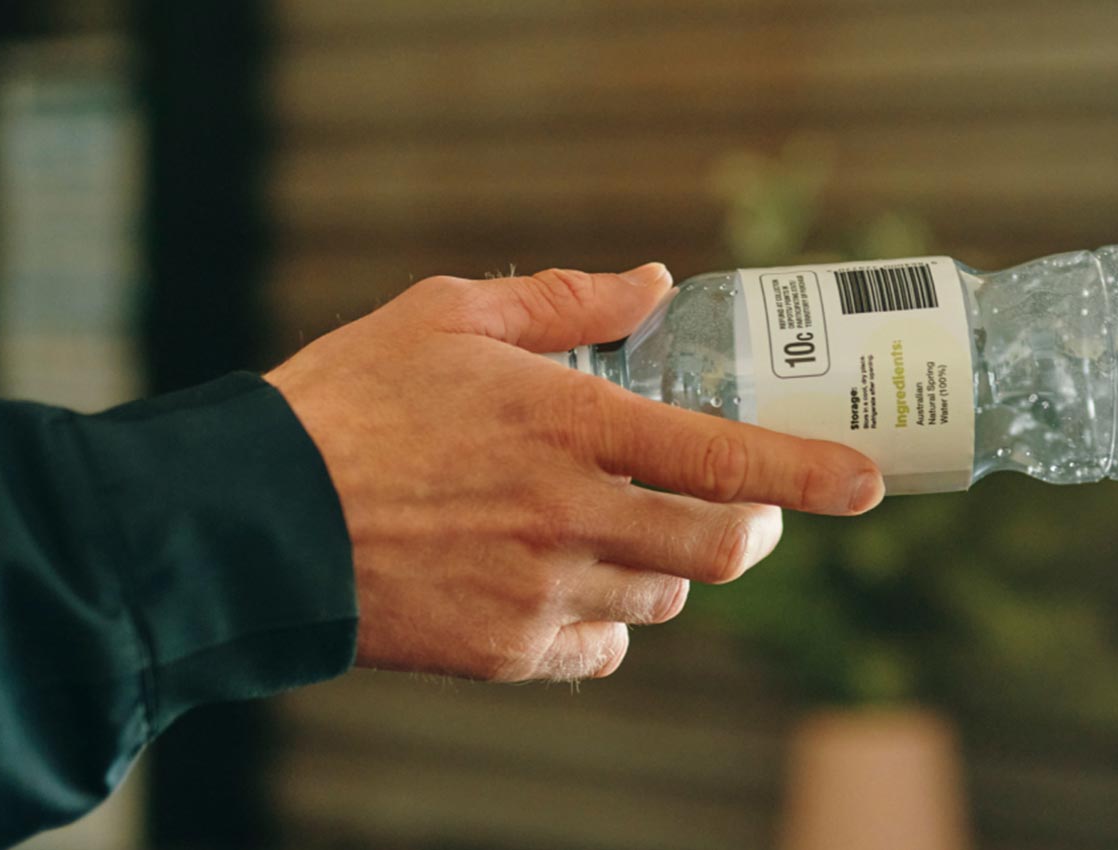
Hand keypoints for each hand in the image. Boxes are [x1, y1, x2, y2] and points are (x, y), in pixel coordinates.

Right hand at [266, 264, 884, 679]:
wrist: (251, 522)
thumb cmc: (347, 405)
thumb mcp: (446, 317)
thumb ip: (562, 302)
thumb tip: (652, 284)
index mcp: (569, 424)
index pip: (724, 456)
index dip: (809, 473)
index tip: (866, 482)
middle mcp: (570, 515)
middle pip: (719, 552)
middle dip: (752, 533)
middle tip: (743, 512)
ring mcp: (539, 592)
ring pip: (662, 603)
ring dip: (666, 573)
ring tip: (614, 531)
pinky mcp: (503, 652)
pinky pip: (595, 651)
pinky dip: (599, 624)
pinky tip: (557, 583)